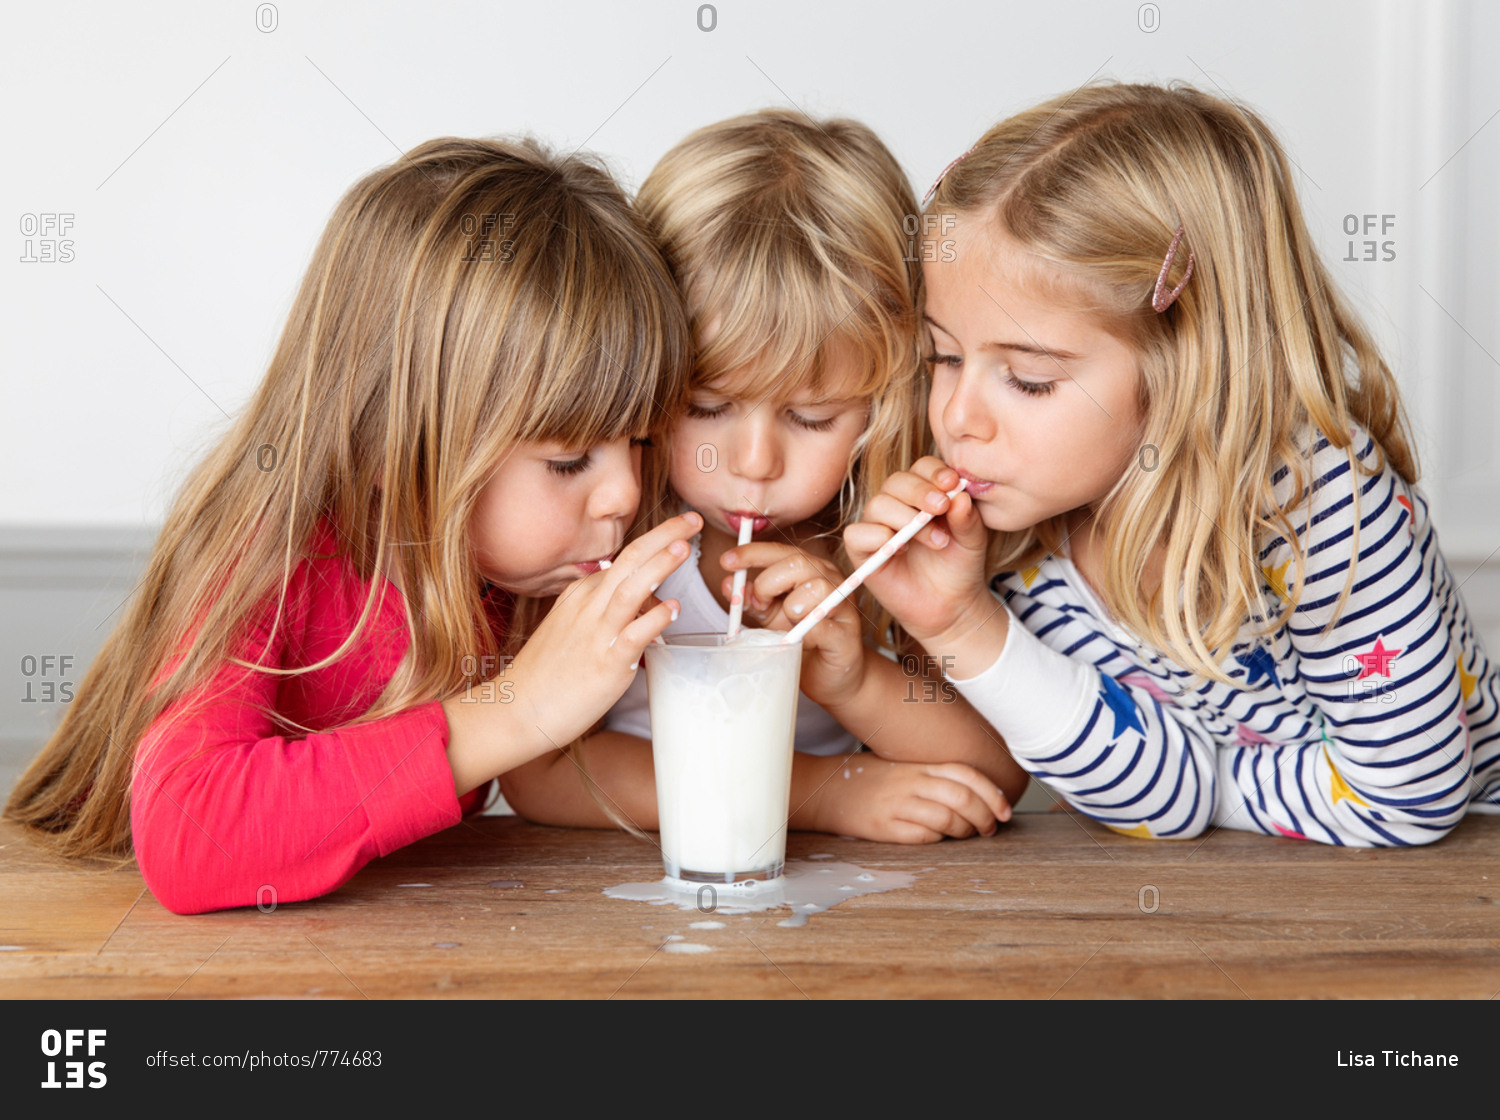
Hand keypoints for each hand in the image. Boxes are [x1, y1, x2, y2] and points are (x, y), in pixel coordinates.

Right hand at [446, 512, 699, 787]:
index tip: (678, 530)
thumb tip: (645, 604)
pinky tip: (674, 608)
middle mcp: (588, 606)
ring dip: (660, 565)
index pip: (624, 559)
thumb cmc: (546, 674)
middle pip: (630, 560)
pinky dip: (656, 618)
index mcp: (580, 594)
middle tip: (692, 520)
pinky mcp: (605, 661)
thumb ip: (604, 612)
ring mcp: (596, 632)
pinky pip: (634, 633)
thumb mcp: (571, 629)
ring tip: (685, 548)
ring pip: (632, 588)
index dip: (655, 542)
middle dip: (664, 536)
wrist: (516, 709)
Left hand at [720, 541, 865, 708]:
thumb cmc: (803, 639)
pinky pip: (821, 625)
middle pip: (797, 563)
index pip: (780, 551)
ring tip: (789, 625)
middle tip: (760, 607)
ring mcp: (843, 604)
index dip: (752, 553)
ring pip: (815, 588)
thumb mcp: (771, 616)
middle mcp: (830, 579)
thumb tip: (729, 584)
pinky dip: (803, 634)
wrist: (829, 675)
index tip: (727, 561)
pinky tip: (799, 641)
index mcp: (810, 569)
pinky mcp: (847, 633)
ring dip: (791, 608)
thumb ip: (753, 599)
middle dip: (768, 584)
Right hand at [811, 757, 1010, 842]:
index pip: (966, 774)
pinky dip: (939, 840)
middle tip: (990, 828)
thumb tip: (975, 793)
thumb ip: (933, 774)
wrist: (824, 789)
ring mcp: (896, 804)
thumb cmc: (868, 780)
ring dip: (965, 832)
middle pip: (962, 797)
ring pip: (946, 818)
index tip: (1005, 810)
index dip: (992, 793)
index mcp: (918, 765)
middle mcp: (910, 782)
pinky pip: (922, 836)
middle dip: (985, 816)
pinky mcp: (883, 827)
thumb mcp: (902, 766)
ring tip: (968, 836)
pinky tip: (940, 840)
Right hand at [843, 457, 992, 644]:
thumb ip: (967, 517)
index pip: (921, 469)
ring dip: (905, 518)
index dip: (934, 472)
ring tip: (935, 541)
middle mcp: (897, 505)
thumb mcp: (972, 540)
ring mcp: (877, 526)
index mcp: (923, 493)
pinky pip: (856, 534)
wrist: (951, 605)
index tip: (952, 484)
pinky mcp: (862, 552)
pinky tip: (901, 550)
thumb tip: (960, 495)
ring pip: (878, 504)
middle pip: (896, 481)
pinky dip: (876, 537)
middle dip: (919, 492)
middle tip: (941, 508)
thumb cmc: (960, 566)